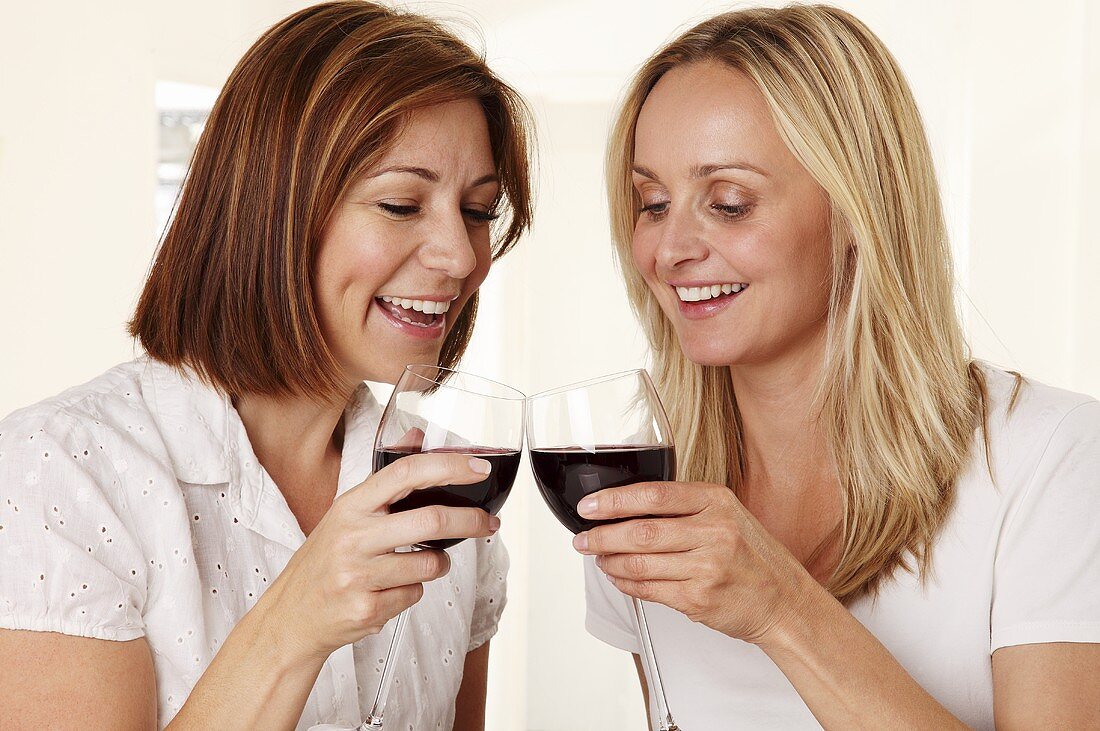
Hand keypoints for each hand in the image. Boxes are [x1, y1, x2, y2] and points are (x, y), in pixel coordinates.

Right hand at [255, 453, 498, 660]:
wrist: (292, 616)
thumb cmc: (325, 559)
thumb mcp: (347, 512)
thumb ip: (386, 478)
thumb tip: (419, 435)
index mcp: (351, 505)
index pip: (406, 473)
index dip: (449, 467)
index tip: (479, 469)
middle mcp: (353, 537)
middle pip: (431, 521)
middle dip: (470, 521)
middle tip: (488, 523)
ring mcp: (358, 575)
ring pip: (430, 564)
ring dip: (438, 564)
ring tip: (421, 563)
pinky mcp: (367, 608)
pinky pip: (416, 594)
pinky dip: (413, 591)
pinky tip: (389, 589)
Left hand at [574, 481, 812, 644]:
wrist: (785, 601)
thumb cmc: (753, 557)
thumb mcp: (728, 515)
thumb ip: (684, 508)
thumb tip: (627, 508)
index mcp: (716, 501)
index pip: (653, 495)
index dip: (613, 500)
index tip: (588, 506)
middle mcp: (713, 531)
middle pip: (641, 531)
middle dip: (601, 535)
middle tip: (583, 538)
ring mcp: (707, 567)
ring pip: (639, 563)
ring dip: (610, 561)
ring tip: (598, 558)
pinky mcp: (699, 598)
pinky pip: (649, 589)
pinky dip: (626, 584)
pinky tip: (618, 577)